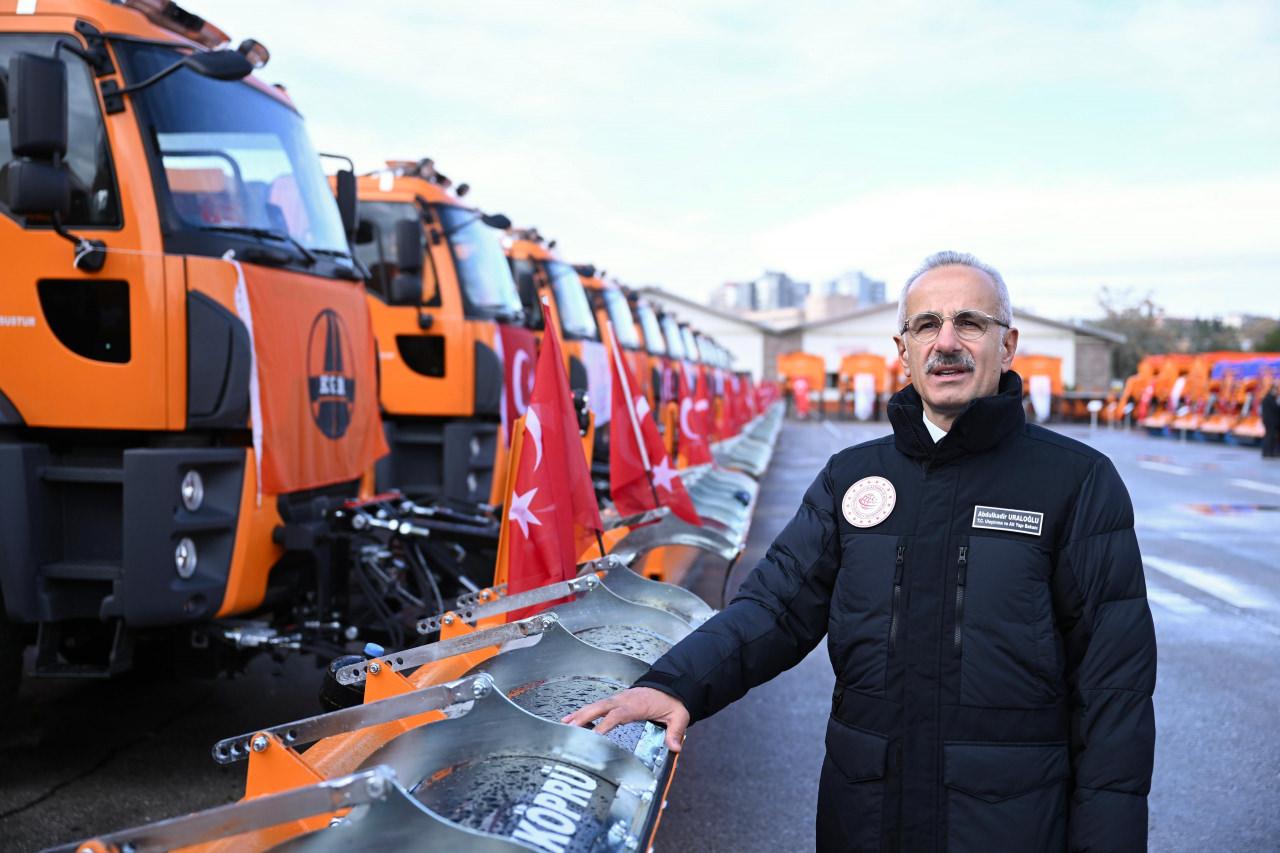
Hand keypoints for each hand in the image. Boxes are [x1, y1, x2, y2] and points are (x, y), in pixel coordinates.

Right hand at [560, 686, 689, 751]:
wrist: (671, 685)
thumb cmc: (672, 701)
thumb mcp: (678, 716)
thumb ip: (675, 732)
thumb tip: (675, 748)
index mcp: (636, 705)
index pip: (617, 715)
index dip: (604, 725)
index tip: (593, 736)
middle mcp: (623, 700)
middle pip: (599, 708)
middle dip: (584, 717)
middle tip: (569, 728)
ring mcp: (618, 699)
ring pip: (595, 706)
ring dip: (580, 714)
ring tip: (564, 724)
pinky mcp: (615, 701)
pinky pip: (597, 706)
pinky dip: (583, 711)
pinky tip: (572, 719)